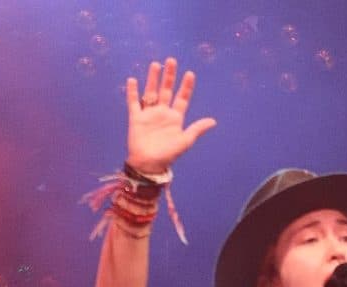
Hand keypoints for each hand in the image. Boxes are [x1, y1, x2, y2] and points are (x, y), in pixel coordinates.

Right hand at [126, 57, 215, 173]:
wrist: (149, 164)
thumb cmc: (169, 154)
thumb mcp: (185, 141)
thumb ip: (197, 129)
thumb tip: (213, 121)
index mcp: (175, 118)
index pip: (182, 99)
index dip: (186, 87)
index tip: (190, 74)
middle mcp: (163, 113)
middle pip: (166, 91)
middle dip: (169, 76)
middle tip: (172, 61)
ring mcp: (149, 114)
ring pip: (151, 92)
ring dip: (153, 79)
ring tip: (155, 65)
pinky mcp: (136, 118)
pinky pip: (134, 102)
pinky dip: (133, 92)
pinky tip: (133, 80)